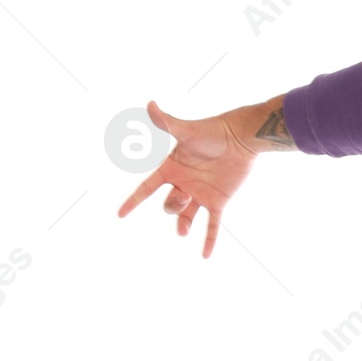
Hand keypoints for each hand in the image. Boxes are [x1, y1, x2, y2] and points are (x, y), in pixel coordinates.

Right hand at [115, 100, 257, 257]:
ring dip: (184, 226)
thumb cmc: (212, 131)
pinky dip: (209, 239)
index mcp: (170, 169)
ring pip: (186, 216)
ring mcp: (200, 193)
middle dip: (172, 206)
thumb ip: (167, 123)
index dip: (133, 201)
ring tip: (184, 233)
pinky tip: (205, 256)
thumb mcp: (186, 131)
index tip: (120, 215)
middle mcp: (182, 183)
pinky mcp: (218, 200)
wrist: (240, 138)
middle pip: (169, 204)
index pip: (146, 188)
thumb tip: (150, 104)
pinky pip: (212, 224)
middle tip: (184, 197)